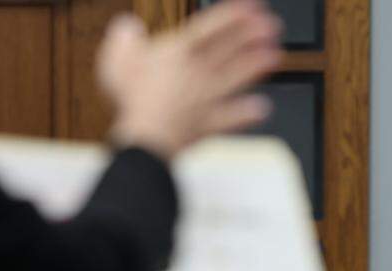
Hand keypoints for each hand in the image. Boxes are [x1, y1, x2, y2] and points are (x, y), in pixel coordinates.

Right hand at [97, 0, 282, 158]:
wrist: (148, 137)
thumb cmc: (132, 99)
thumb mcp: (116, 60)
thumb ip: (124, 40)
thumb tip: (127, 26)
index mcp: (178, 53)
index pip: (210, 27)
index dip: (232, 15)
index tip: (251, 7)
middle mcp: (199, 73)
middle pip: (230, 49)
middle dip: (252, 36)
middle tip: (272, 26)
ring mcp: (207, 98)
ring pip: (237, 78)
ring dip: (257, 66)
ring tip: (275, 57)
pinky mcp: (210, 124)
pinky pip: (233, 118)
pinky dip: (248, 113)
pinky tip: (262, 108)